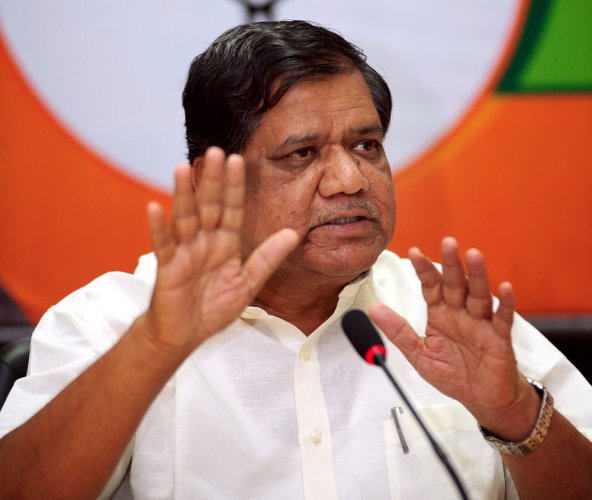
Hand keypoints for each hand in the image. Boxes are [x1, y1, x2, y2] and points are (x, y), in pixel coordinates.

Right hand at [142, 147, 298, 356]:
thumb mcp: (248, 283)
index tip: (238, 160)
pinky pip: (163, 245)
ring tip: (184, 168)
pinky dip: (158, 228)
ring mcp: (185, 252)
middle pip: (209, 206)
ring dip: (184, 194)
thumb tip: (292, 234)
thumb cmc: (214, 308)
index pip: (232, 209)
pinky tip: (155, 207)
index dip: (235, 187)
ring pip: (185, 218)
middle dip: (213, 181)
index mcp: (226, 244)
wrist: (186, 334)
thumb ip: (267, 258)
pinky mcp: (167, 267)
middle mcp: (205, 242)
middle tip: (215, 152)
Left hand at [369, 237, 538, 436]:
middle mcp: (461, 314)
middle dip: (450, 264)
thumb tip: (374, 309)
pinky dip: (505, 304)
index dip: (424, 270)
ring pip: (479, 295)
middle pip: (455, 284)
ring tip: (473, 255)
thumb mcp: (418, 354)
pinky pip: (503, 319)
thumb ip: (398, 331)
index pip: (431, 286)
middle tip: (447, 242)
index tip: (414, 252)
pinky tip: (504, 288)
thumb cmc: (453, 374)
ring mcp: (481, 324)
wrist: (482, 399)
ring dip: (477, 275)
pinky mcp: (499, 339)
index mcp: (441, 314)